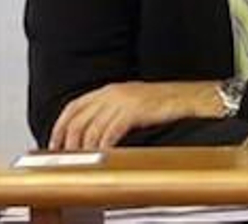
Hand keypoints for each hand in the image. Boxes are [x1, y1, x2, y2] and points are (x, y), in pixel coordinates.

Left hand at [50, 81, 221, 149]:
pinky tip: (103, 152)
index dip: (60, 125)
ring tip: (85, 158)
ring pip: (91, 128)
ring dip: (85, 147)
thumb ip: (112, 110)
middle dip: (68, 140)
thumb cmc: (168, 102)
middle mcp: (113, 92)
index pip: (74, 106)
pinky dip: (103, 146)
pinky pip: (109, 132)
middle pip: (78, 118)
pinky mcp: (135, 111)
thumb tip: (92, 129)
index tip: (55, 141)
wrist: (193, 98)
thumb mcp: (133, 100)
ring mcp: (124, 100)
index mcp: (111, 88)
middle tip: (67, 155)